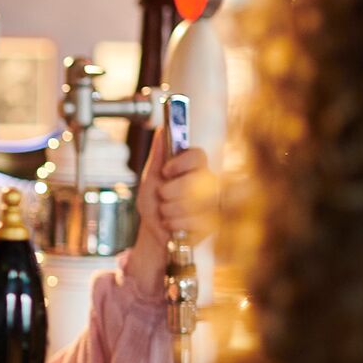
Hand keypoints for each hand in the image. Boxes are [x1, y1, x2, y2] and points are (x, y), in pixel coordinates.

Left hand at [132, 126, 219, 259]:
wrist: (153, 232)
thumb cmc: (154, 203)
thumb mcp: (150, 177)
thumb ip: (158, 156)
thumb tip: (162, 130)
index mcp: (195, 169)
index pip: (198, 156)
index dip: (180, 163)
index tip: (166, 171)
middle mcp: (208, 184)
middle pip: (192, 181)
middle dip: (168, 192)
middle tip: (162, 196)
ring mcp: (212, 205)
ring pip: (190, 204)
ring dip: (168, 210)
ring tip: (166, 212)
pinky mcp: (212, 225)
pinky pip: (192, 223)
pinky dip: (174, 225)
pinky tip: (173, 225)